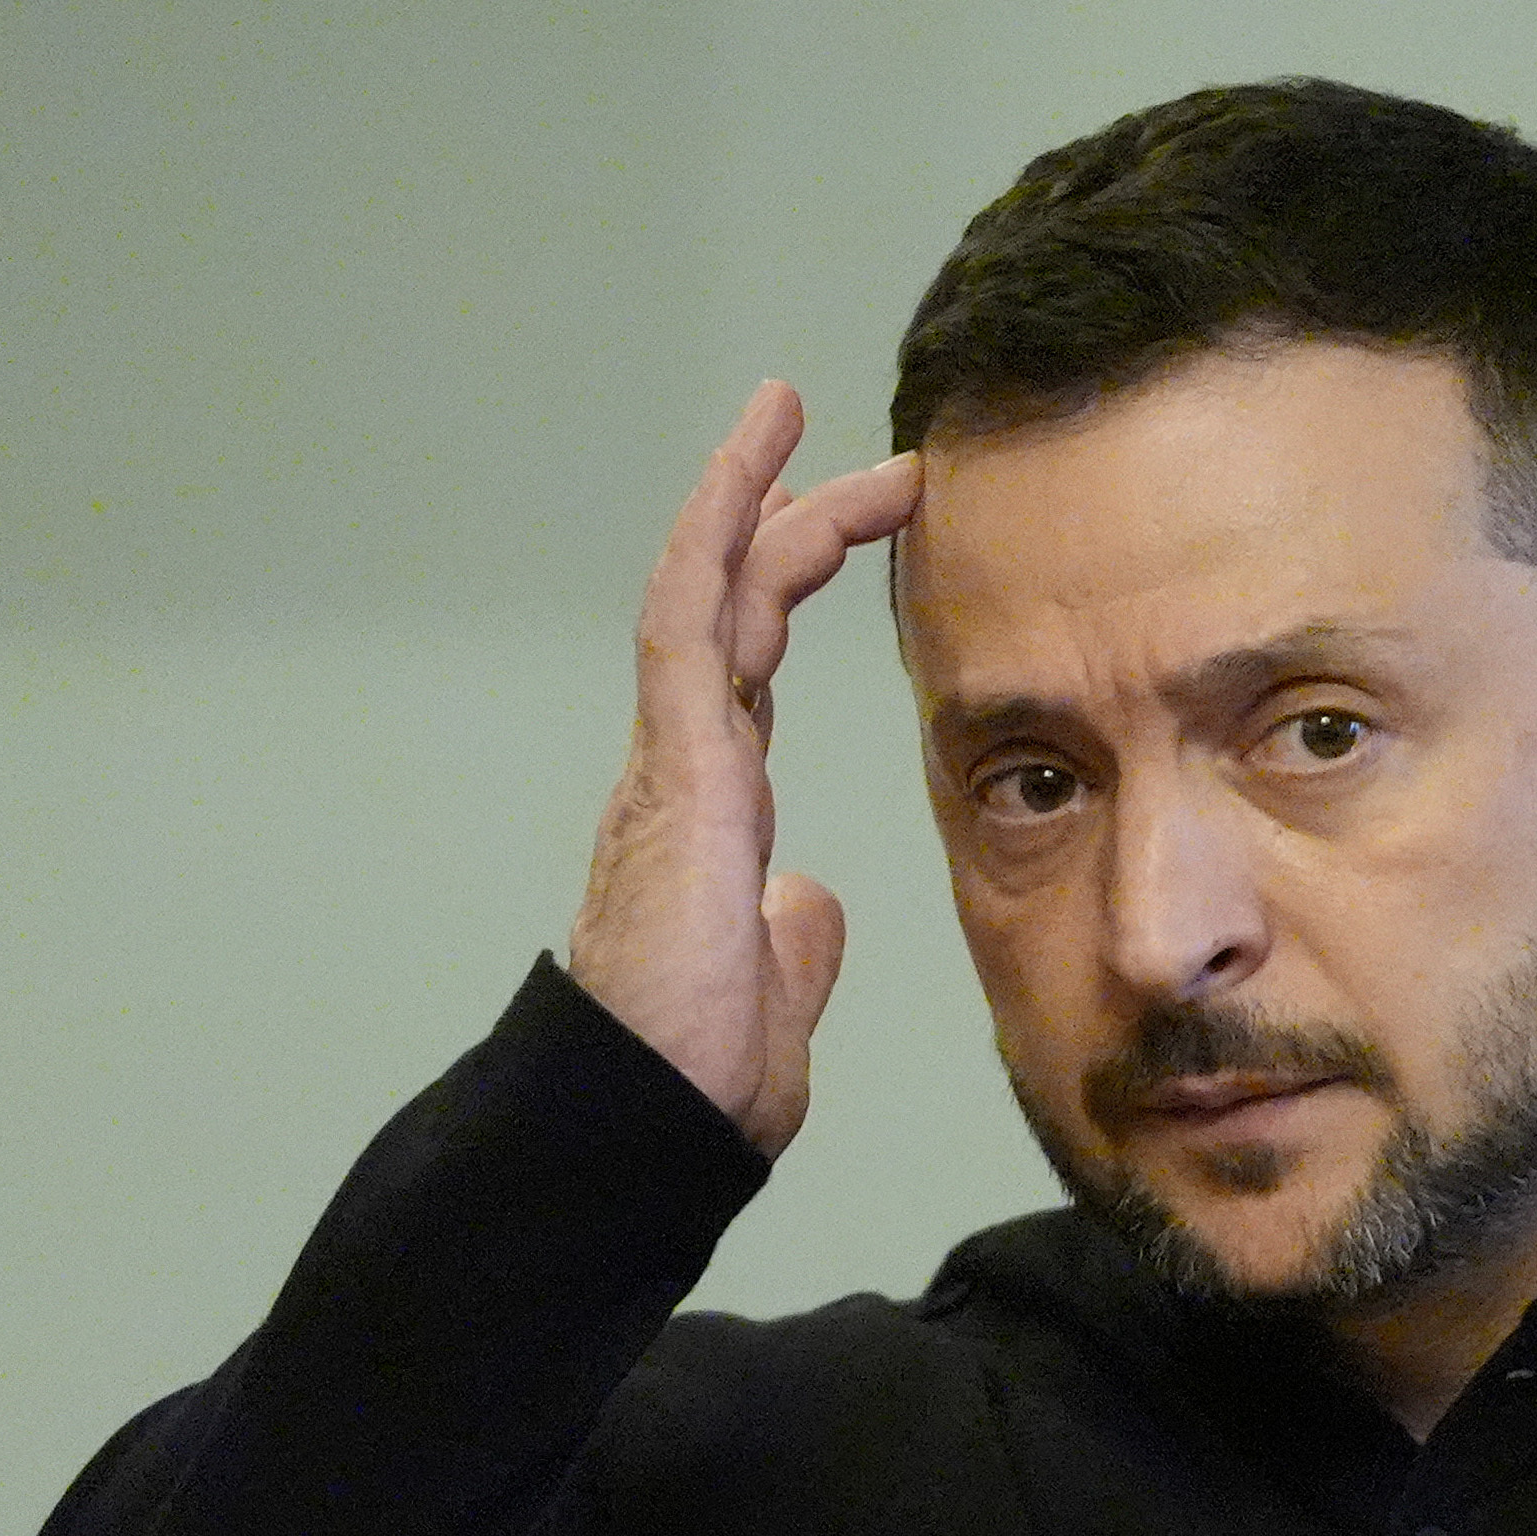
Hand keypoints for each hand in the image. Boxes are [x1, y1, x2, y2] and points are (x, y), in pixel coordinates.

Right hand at [570, 383, 919, 1156]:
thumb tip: (809, 904)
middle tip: (886, 464)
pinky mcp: (672, 764)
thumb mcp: (778, 1003)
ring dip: (755, 497)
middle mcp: (682, 771)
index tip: (870, 533)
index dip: (799, 591)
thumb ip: (795, 945)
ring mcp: (669, 761)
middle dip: (802, 523)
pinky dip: (717, 530)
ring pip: (702, 591)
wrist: (650, 1122)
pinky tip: (755, 462)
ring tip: (796, 412)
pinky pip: (685, 617)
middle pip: (736, 611)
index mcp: (712, 817)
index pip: (751, 670)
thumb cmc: (695, 1085)